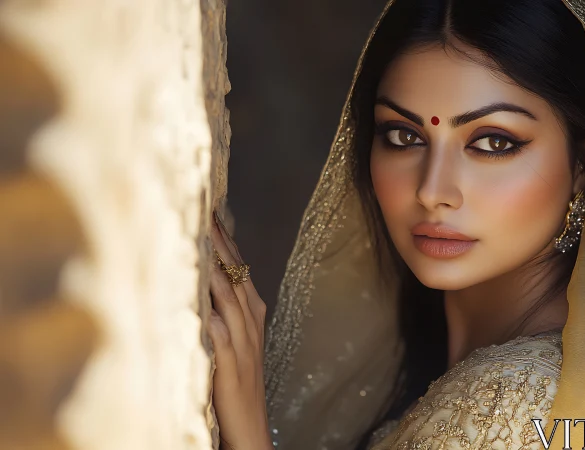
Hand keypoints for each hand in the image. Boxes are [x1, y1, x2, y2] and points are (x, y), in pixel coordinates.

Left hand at [207, 211, 271, 449]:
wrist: (251, 423)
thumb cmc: (238, 381)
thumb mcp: (233, 340)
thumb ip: (221, 311)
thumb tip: (203, 280)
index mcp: (251, 314)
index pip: (239, 270)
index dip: (227, 243)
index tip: (212, 214)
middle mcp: (249, 322)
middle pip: (236, 277)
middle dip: (222, 247)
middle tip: (208, 216)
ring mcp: (243, 341)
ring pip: (231, 300)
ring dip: (219, 274)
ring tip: (206, 247)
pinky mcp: (231, 363)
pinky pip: (223, 336)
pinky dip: (215, 318)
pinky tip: (205, 303)